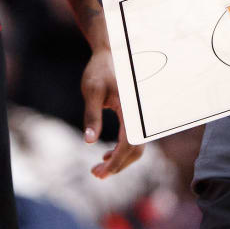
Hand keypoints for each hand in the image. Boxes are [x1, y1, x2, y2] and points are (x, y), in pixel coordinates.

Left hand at [80, 48, 143, 177]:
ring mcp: (140, 115)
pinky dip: (122, 150)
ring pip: (136, 146)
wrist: (110, 54)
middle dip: (117, 165)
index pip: (130, 143)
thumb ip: (92, 116)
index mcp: (133, 108)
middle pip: (135, 150)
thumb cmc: (100, 70)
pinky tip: (107, 155)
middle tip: (96, 174)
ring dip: (120, 160)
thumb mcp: (92, 91)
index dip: (117, 161)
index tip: (100, 172)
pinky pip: (134, 138)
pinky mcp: (135, 116)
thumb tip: (89, 141)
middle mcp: (140, 114)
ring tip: (99, 169)